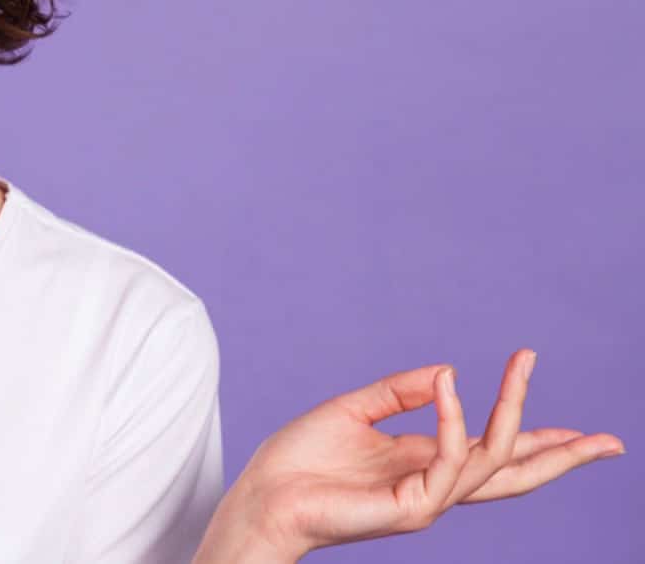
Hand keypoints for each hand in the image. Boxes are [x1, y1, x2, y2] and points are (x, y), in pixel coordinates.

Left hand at [226, 349, 625, 558]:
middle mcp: (433, 483)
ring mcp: (428, 499)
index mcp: (421, 461)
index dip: (533, 435)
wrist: (263, 495)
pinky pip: (449, 460)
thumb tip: (448, 370)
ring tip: (521, 365)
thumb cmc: (298, 460)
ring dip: (514, 411)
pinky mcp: (412, 507)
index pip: (490, 450)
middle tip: (611, 441)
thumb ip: (400, 391)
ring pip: (493, 460)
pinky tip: (452, 386)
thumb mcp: (354, 410)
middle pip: (515, 472)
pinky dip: (454, 421)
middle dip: (563, 455)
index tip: (576, 425)